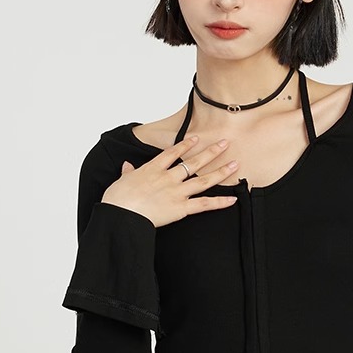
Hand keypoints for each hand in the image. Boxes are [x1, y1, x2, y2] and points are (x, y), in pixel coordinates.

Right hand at [100, 135, 239, 227]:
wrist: (122, 214)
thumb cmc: (118, 199)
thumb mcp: (121, 181)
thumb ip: (128, 173)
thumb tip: (127, 166)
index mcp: (153, 169)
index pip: (172, 153)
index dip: (185, 145)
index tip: (195, 138)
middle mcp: (168, 177)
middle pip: (194, 162)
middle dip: (211, 152)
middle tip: (225, 143)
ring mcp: (176, 192)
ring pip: (203, 180)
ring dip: (220, 171)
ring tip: (235, 164)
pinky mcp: (181, 208)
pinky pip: (204, 205)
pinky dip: (219, 202)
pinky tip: (232, 199)